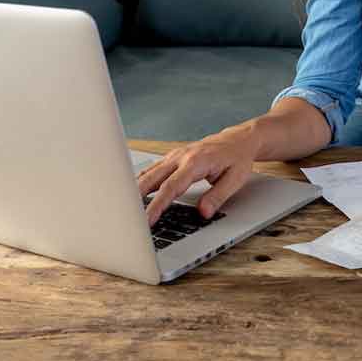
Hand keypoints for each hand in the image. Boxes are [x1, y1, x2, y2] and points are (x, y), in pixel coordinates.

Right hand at [137, 126, 257, 224]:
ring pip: (148, 173)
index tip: (147, 220)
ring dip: (134, 190)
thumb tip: (203, 213)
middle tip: (126, 217)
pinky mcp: (172, 158)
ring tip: (123, 208)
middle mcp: (181, 156)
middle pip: (152, 179)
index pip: (172, 187)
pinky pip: (152, 170)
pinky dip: (140, 182)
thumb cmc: (237, 159)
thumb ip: (218, 196)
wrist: (238, 140)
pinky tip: (132, 195)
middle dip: (136, 198)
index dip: (157, 205)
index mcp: (196, 162)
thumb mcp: (235, 179)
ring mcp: (174, 156)